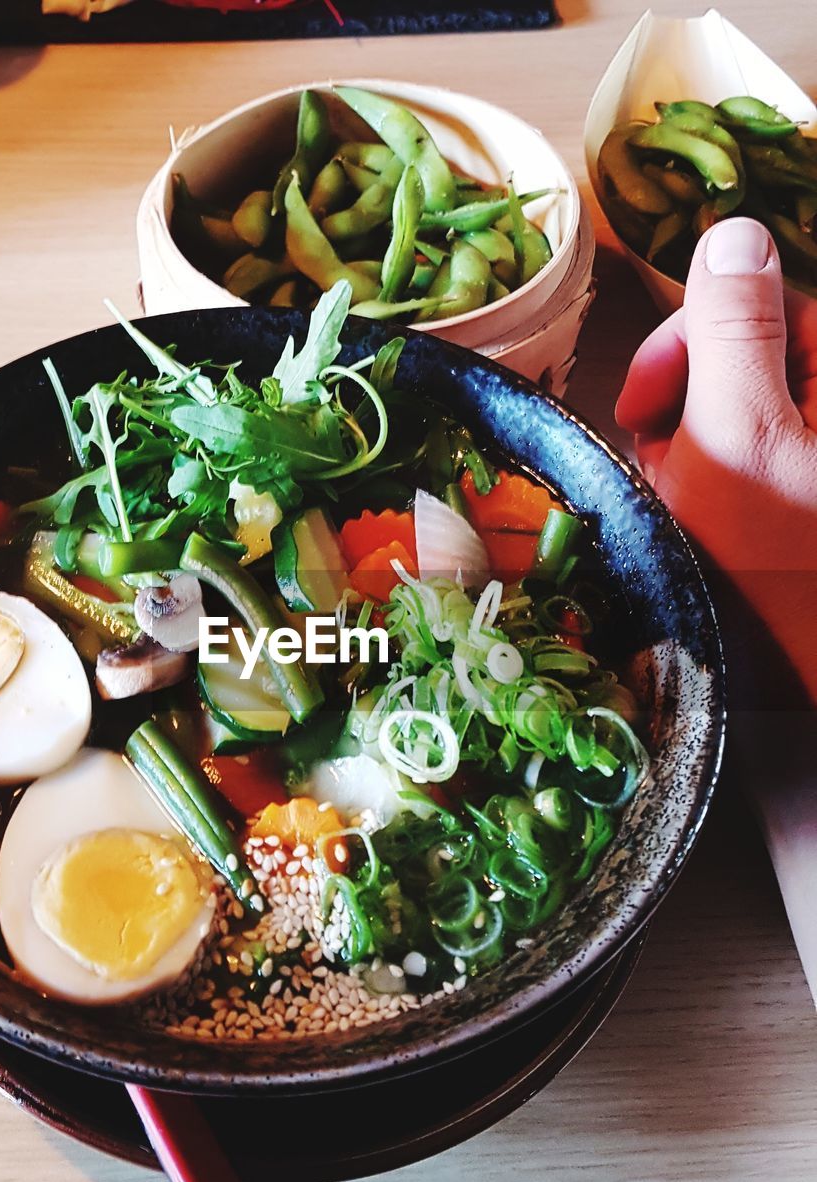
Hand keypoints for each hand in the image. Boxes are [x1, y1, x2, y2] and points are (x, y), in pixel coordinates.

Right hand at [615, 217, 816, 709]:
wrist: (803, 690)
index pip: (769, 303)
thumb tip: (732, 229)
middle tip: (656, 460)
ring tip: (673, 498)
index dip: (694, 340)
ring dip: (692, 443)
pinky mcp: (802, 495)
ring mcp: (814, 456)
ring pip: (747, 407)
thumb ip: (730, 329)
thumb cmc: (771, 574)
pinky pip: (752, 454)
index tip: (643, 402)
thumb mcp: (735, 441)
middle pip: (757, 354)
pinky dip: (713, 476)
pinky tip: (694, 515)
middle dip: (689, 400)